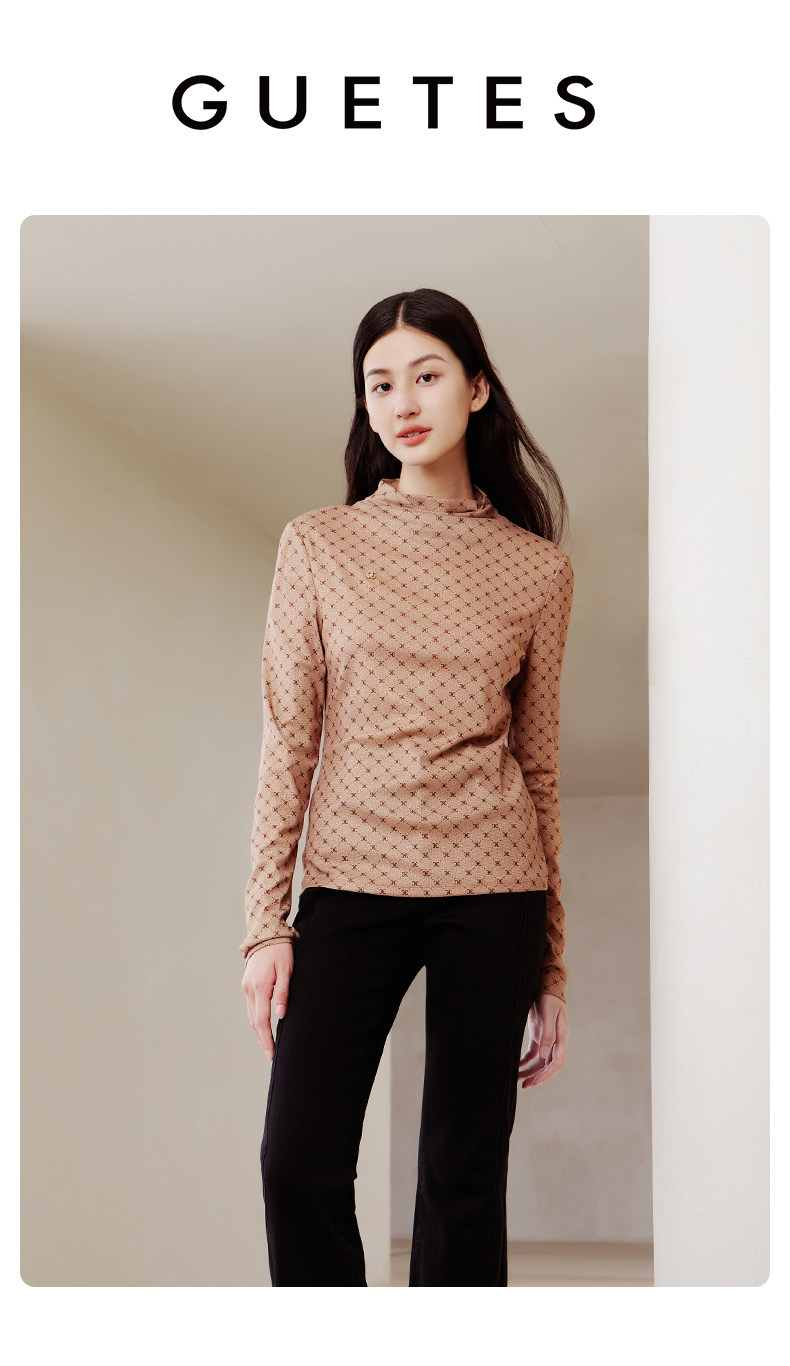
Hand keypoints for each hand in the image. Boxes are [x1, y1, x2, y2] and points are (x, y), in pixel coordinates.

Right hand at [242, 943, 293, 1060]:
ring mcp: (246, 987)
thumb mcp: (287, 970)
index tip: (272, 1053)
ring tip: (267, 1045)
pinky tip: (262, 1026)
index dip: (267, 1039)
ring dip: (258, 1031)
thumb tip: (281, 1016)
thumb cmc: (281, 951)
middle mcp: (250, 989)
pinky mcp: (247, 984)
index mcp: (260, 987)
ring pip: (251, 1015)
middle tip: (271, 1055)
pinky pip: (251, 1007)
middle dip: (262, 1039)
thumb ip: (283, 993)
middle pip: (254, 1022)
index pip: (262, 1021)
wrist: (266, 933)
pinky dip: (256, 1019)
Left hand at [518, 991, 568, 1088]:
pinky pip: (533, 1053)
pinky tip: (516, 1066)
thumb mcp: (548, 1014)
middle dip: (537, 1076)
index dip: (547, 1074)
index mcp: (562, 1037)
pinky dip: (525, 1061)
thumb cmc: (549, 998)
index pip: (557, 1062)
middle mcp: (556, 1041)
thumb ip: (547, 1034)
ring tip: (517, 1079)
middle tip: (525, 1086)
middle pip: (548, 1065)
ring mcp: (547, 1039)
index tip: (535, 1082)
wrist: (545, 985)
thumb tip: (543, 1055)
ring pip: (540, 1061)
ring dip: (530, 1071)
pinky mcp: (538, 1035)